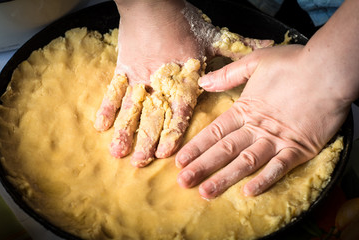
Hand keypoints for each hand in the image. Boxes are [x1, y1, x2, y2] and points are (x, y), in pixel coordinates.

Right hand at [94, 0, 272, 166]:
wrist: (153, 1)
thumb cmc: (183, 20)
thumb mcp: (214, 36)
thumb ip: (238, 49)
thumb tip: (269, 46)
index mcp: (185, 77)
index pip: (179, 110)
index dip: (172, 131)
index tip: (165, 153)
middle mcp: (161, 81)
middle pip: (153, 115)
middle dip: (146, 140)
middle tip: (139, 163)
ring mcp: (140, 76)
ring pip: (132, 107)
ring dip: (125, 131)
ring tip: (118, 152)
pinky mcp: (124, 67)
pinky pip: (114, 90)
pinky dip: (107, 107)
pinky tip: (100, 126)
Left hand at [175, 44, 351, 198]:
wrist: (330, 69)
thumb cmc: (294, 63)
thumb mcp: (256, 61)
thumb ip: (229, 74)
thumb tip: (203, 82)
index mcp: (245, 109)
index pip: (215, 132)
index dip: (196, 147)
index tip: (180, 161)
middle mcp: (257, 127)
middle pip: (225, 151)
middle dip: (202, 167)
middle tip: (184, 182)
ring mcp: (277, 140)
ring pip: (246, 162)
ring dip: (225, 178)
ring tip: (206, 192)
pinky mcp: (299, 148)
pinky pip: (279, 168)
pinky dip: (265, 180)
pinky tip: (249, 192)